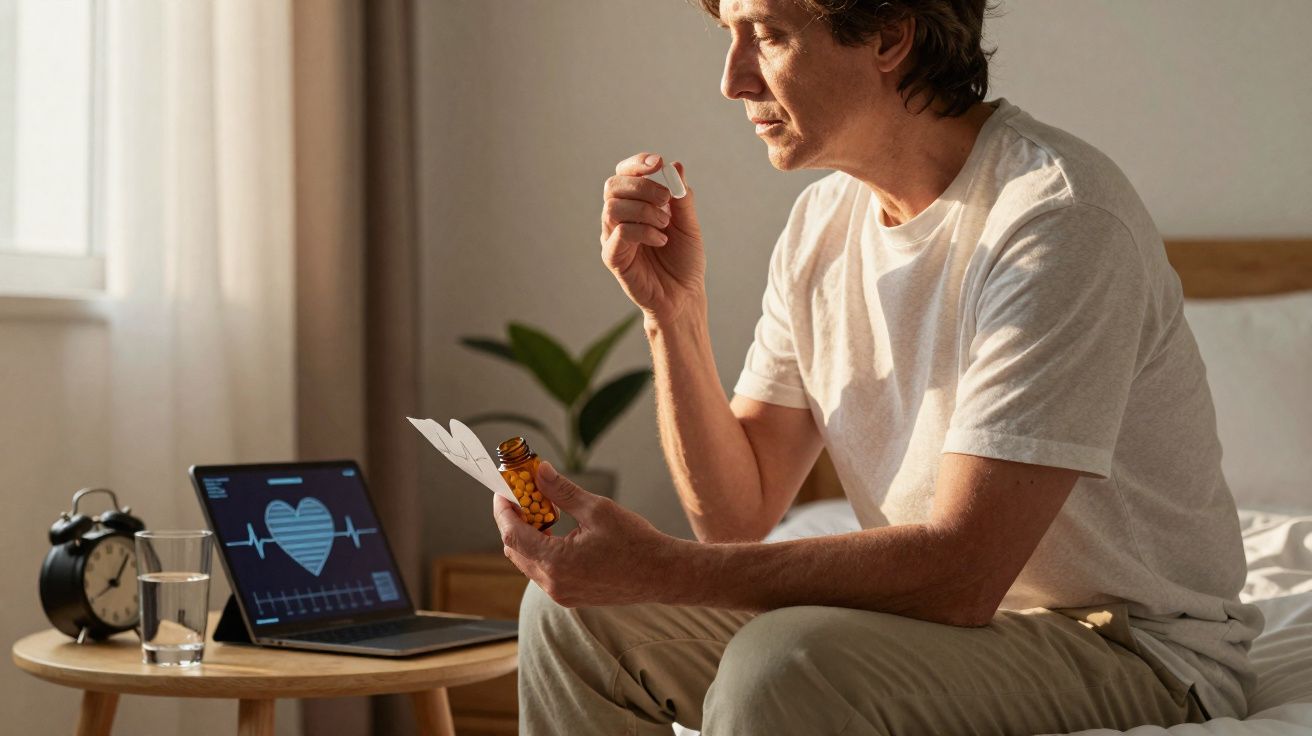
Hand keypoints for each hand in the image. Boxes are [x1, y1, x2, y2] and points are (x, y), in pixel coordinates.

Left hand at [491, 461, 680, 606]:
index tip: (503, 491)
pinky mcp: (570, 596)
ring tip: (546, 512)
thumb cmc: (635, 542)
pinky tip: (559, 533)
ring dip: (529, 536)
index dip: (503, 510)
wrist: (662, 574)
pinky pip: (543, 573)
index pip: (512, 534)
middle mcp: (553, 583)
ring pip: (528, 562)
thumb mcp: (596, 509)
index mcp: (557, 562)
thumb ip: (562, 491)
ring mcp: (561, 593)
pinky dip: (542, 551)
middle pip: (515, 549)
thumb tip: (539, 472)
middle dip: (514, 521)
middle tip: (524, 497)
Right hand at [600, 153, 706, 324]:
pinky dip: (644, 231)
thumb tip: (676, 166)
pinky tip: (661, 240)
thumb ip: (681, 198)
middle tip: (666, 200)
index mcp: (635, 205)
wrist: (685, 296)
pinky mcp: (613, 258)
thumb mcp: (689, 224)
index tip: (657, 163)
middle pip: (613, 185)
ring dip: (644, 210)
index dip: (636, 164)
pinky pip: (619, 234)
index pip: (624, 174)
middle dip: (642, 186)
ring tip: (665, 225)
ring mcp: (614, 238)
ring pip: (612, 207)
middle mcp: (620, 219)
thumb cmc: (684, 261)